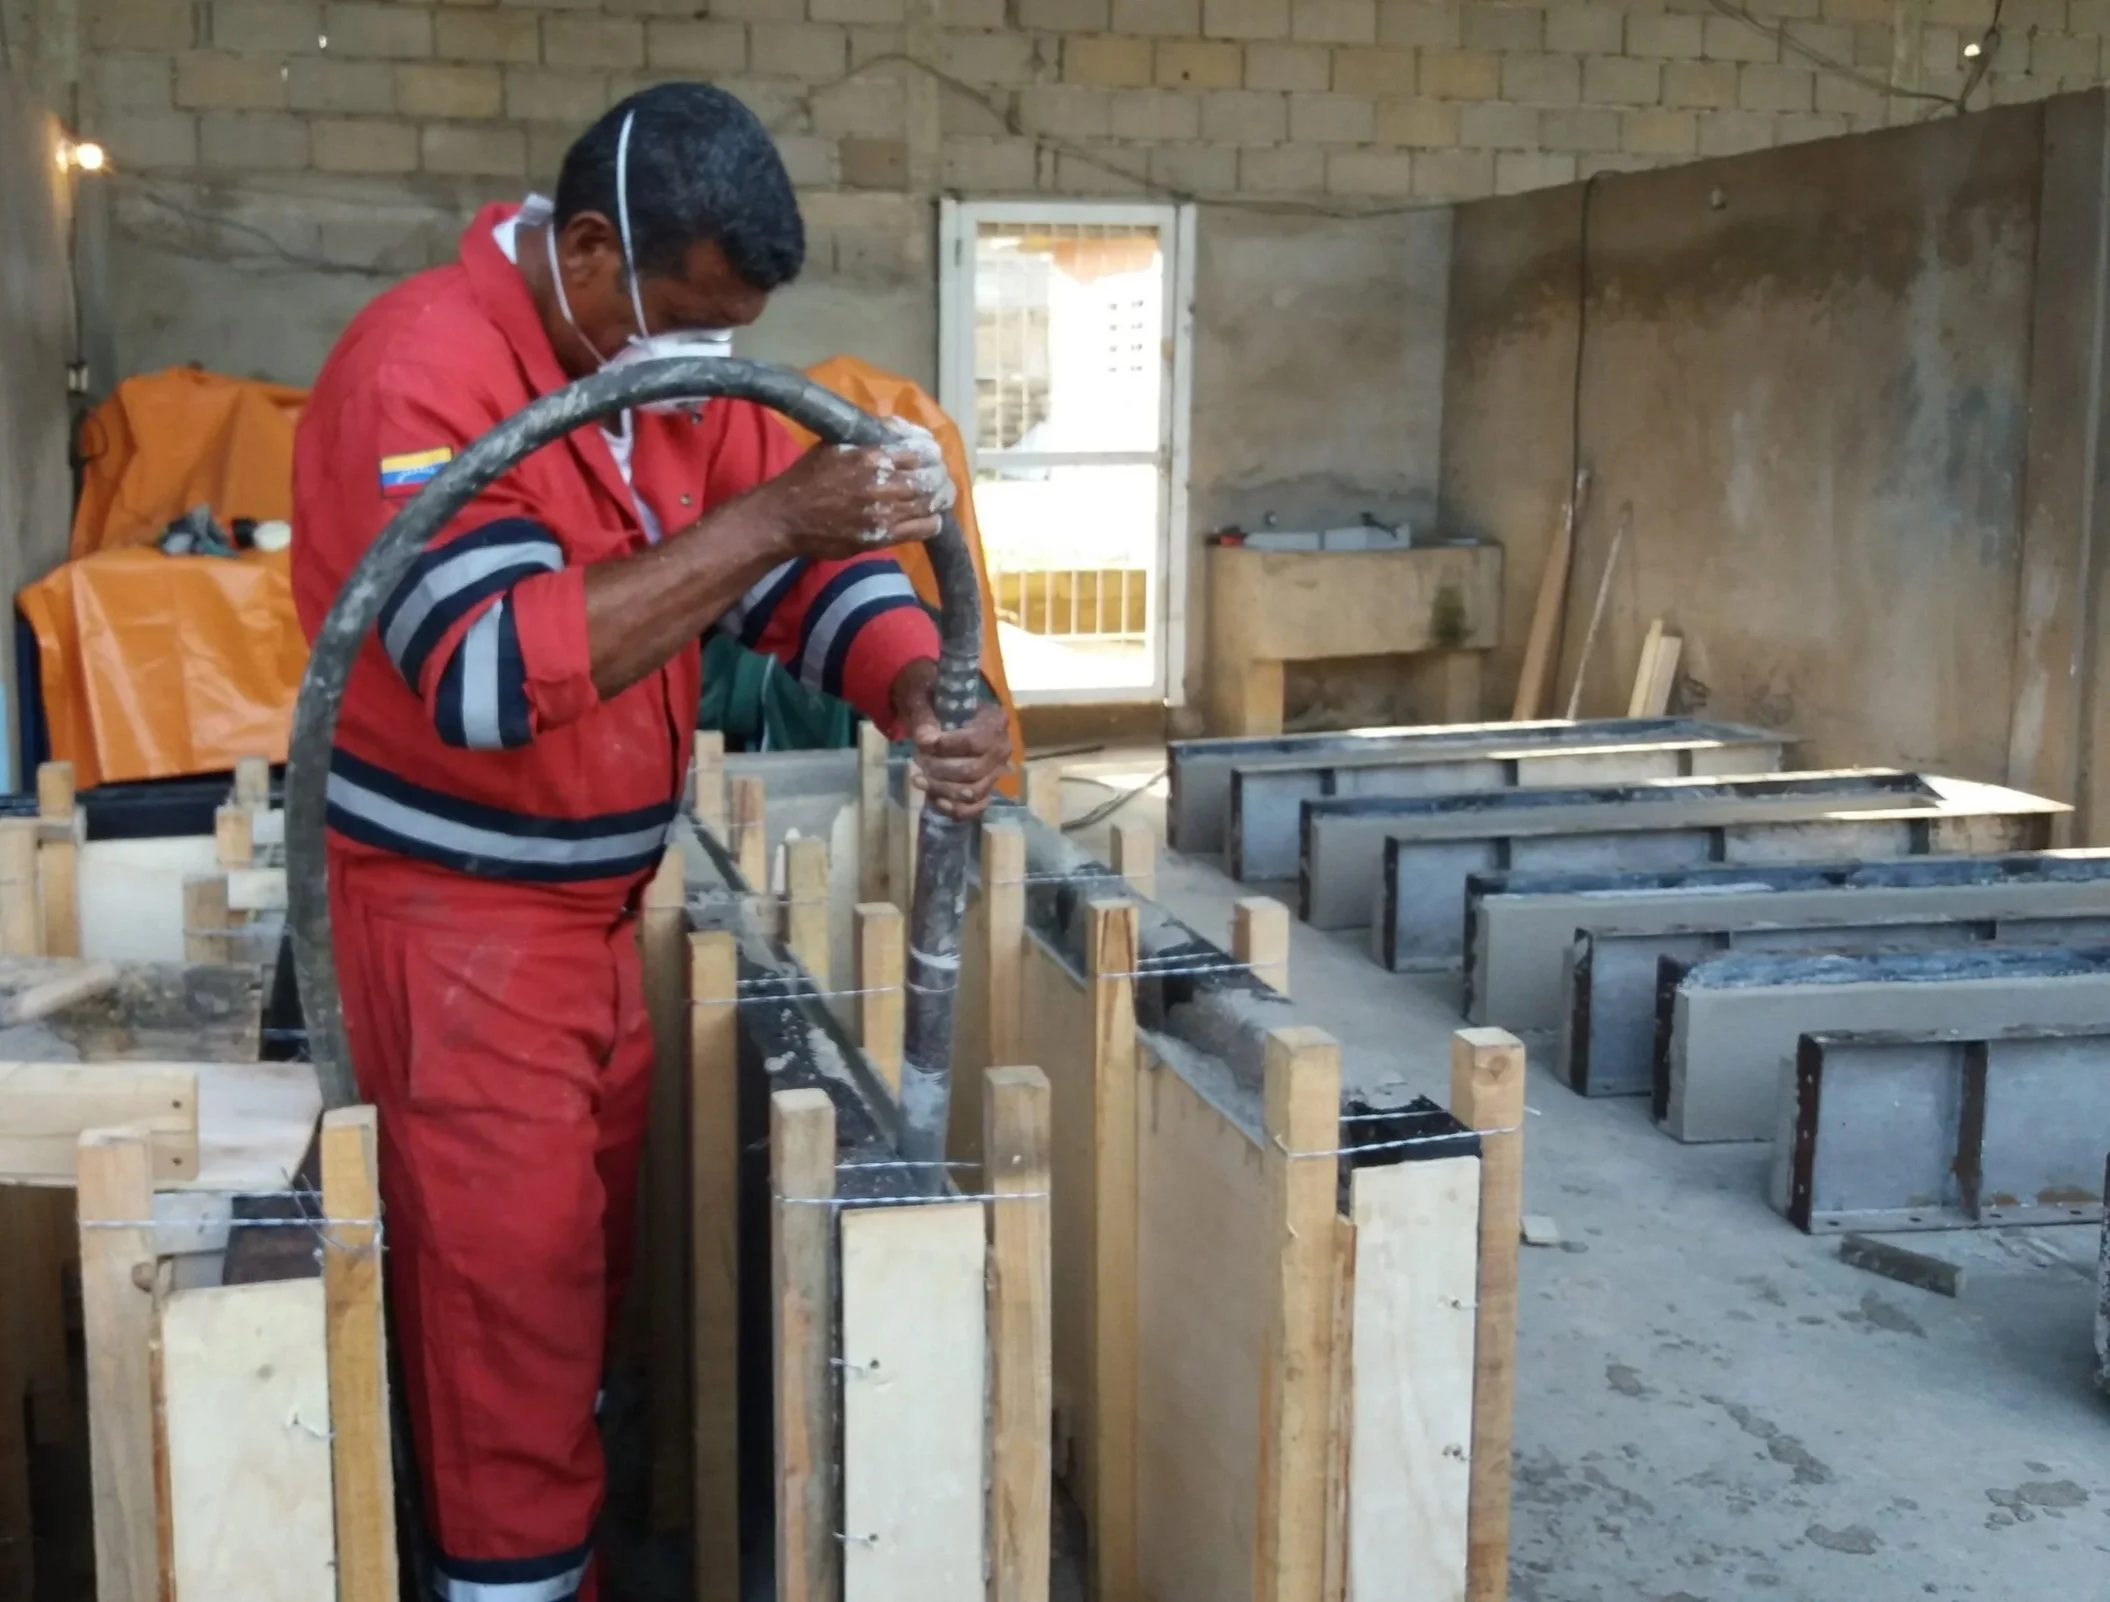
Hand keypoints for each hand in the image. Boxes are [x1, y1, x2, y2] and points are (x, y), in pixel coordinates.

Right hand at [741, 441, 945, 562]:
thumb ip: (870, 435)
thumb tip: (901, 428)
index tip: (931, 455)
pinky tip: (929, 517)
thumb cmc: (808, 476)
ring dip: (940, 497)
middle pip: (931, 479)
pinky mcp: (882, 537)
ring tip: (940, 495)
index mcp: (871, 457)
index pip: (920, 451)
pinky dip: (932, 521)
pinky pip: (923, 529)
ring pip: (931, 503)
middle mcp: (882, 484)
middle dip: (940, 475)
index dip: (931, 453)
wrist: (787, 516)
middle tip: (941, 476)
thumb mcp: (836, 444)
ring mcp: (884, 513)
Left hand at [890, 659, 1008, 820]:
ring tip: (918, 778)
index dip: (946, 747)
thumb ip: (925, 716)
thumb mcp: (925, 699)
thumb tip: (926, 740)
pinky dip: (955, 808)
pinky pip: (976, 807)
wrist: (938, 714)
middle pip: (973, 770)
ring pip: (972, 791)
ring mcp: (996, 772)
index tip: (922, 743)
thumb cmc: (935, 702)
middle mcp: (1003, 747)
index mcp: (995, 719)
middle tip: (918, 760)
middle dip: (940, 769)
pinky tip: (935, 799)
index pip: (975, 741)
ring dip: (941, 789)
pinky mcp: (986, 789)